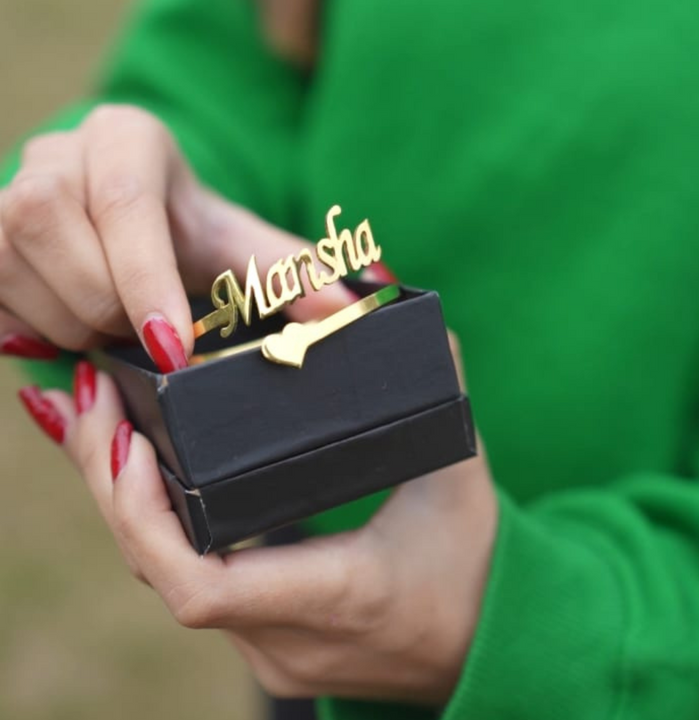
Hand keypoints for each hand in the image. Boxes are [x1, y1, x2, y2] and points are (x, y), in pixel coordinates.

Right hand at [0, 104, 354, 367]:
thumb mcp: (240, 245)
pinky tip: (72, 327)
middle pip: (54, 233)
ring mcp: (6, 187)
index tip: (170, 349)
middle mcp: (58, 153)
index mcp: (127, 140)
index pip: (125, 205)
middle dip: (104, 307)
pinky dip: (32, 326)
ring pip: (10, 266)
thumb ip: (290, 273)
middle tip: (148, 335)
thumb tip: (348, 310)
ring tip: (114, 328)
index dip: (144, 280)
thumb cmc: (190, 231)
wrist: (133, 214)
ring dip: (69, 321)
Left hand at [24, 353, 496, 705]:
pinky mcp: (264, 640)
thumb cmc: (477, 573)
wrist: (483, 648)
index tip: (131, 445)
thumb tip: (426, 329)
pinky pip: (184, 584)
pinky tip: (138, 478)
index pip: (203, 588)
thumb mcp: (460, 484)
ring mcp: (268, 648)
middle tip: (94, 403)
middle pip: (160, 574)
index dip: (147, 519)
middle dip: (113, 489)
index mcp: (337, 596)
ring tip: (103, 426)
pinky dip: (153, 528)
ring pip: (162, 580)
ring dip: (125, 505)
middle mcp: (286, 638)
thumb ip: (440, 401)